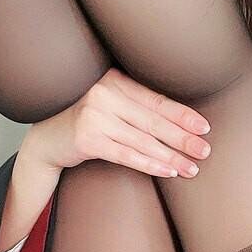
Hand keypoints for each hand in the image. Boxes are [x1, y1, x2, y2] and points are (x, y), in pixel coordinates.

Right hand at [23, 67, 210, 177]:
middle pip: (153, 120)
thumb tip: (180, 120)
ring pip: (142, 140)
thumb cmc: (85, 121)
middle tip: (205, 151)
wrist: (46, 140)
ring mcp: (94, 115)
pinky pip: (126, 155)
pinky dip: (149, 164)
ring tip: (191, 168)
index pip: (156, 100)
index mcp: (115, 80)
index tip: (204, 128)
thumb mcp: (109, 105)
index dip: (183, 115)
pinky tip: (168, 171)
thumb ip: (135, 105)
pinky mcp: (86, 138)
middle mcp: (105, 93)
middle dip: (182, 138)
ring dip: (170, 156)